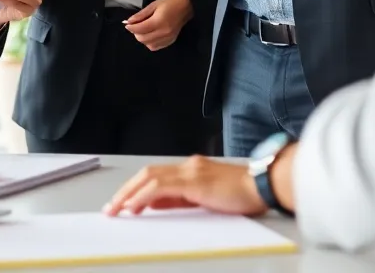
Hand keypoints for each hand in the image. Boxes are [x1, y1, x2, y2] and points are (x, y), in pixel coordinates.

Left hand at [104, 156, 265, 216]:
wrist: (262, 185)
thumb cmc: (241, 194)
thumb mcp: (206, 197)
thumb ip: (181, 197)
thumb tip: (156, 204)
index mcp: (191, 169)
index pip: (156, 175)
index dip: (136, 188)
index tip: (124, 203)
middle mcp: (188, 165)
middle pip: (147, 173)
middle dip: (127, 190)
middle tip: (112, 207)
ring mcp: (190, 171)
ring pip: (150, 177)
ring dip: (129, 193)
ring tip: (116, 209)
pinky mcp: (194, 181)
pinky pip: (161, 187)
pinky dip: (144, 196)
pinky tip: (134, 206)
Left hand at [124, 0, 193, 50]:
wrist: (186, 7)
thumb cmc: (169, 3)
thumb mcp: (153, 5)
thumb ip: (141, 14)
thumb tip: (129, 21)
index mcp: (159, 21)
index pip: (140, 29)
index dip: (131, 27)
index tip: (127, 24)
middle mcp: (163, 32)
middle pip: (143, 39)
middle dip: (135, 33)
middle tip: (135, 26)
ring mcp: (167, 38)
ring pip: (148, 45)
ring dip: (142, 39)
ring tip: (143, 30)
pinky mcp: (170, 41)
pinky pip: (155, 47)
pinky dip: (149, 42)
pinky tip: (150, 35)